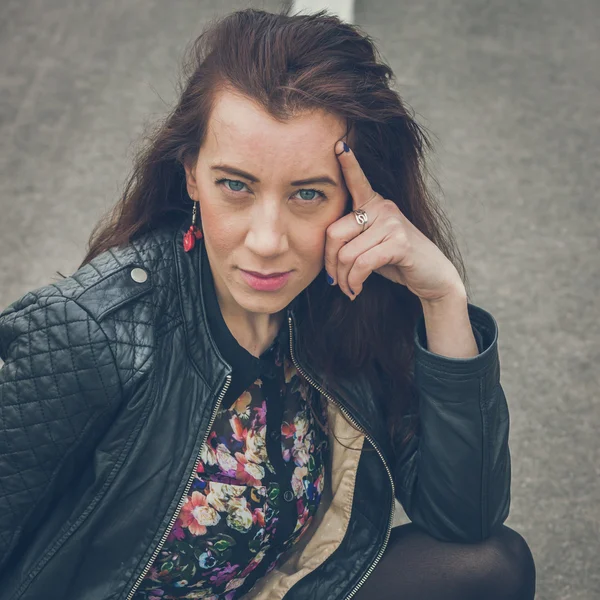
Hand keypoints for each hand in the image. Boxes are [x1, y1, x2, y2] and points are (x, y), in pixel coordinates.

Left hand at [324, 141, 464, 302]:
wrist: (431, 277)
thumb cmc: (394, 261)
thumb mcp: (370, 245)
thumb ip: (351, 240)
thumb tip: (326, 255)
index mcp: (374, 204)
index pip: (357, 181)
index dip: (348, 164)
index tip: (338, 144)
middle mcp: (383, 208)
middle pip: (333, 233)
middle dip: (330, 264)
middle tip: (335, 282)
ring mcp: (392, 223)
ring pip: (346, 254)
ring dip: (343, 279)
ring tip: (349, 289)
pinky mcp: (400, 243)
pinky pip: (362, 264)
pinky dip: (355, 282)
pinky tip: (357, 290)